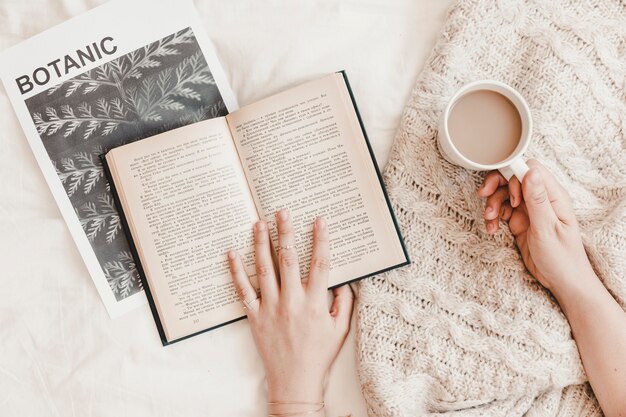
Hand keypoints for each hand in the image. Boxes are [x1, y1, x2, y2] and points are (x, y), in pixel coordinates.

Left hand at [227, 209, 353, 413]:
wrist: (295, 382)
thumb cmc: (319, 356)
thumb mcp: (340, 330)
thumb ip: (344, 303)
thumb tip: (345, 280)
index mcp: (315, 303)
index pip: (319, 264)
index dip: (320, 240)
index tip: (319, 220)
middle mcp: (292, 302)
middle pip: (289, 260)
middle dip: (286, 232)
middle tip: (283, 211)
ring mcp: (271, 308)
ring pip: (264, 269)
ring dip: (261, 244)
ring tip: (259, 223)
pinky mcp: (255, 316)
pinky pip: (243, 290)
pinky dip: (236, 271)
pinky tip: (232, 253)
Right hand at [477, 159, 595, 291]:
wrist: (562, 282)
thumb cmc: (562, 258)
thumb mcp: (547, 228)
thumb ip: (537, 199)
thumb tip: (530, 171)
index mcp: (553, 196)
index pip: (530, 170)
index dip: (513, 176)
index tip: (506, 193)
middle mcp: (541, 199)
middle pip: (513, 178)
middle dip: (496, 185)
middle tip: (484, 194)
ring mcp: (530, 210)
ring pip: (504, 194)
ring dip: (492, 204)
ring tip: (489, 219)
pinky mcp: (520, 221)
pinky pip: (502, 211)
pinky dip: (493, 218)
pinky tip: (492, 229)